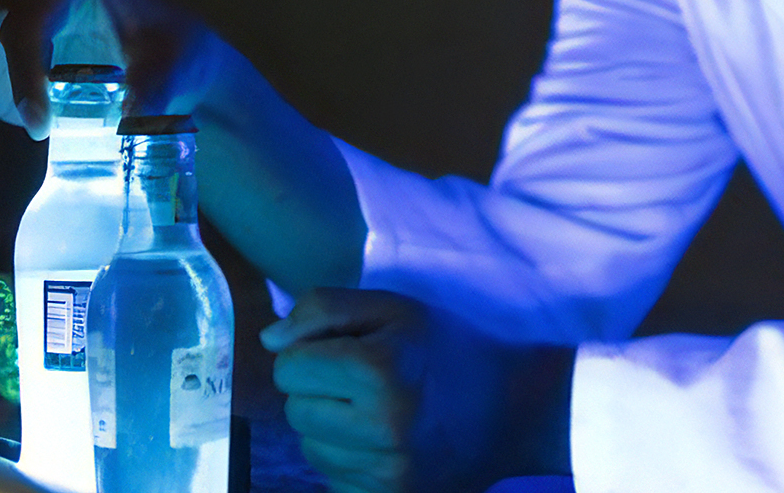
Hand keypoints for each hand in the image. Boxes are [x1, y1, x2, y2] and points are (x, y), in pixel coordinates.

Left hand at [262, 288, 572, 492]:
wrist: (514, 409)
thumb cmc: (447, 348)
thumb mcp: (394, 307)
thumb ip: (323, 309)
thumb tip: (269, 342)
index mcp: (380, 370)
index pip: (289, 367)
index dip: (313, 352)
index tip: (350, 350)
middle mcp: (381, 427)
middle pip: (294, 410)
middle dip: (318, 390)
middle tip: (365, 380)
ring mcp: (386, 472)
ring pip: (309, 448)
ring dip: (330, 426)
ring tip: (376, 410)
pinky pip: (331, 478)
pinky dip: (347, 458)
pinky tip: (382, 442)